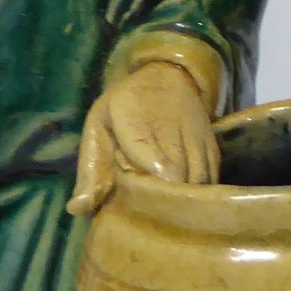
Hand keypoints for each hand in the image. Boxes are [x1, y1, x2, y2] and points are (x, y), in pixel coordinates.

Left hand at [68, 59, 219, 215]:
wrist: (167, 74)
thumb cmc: (125, 104)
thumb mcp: (98, 128)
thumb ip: (89, 170)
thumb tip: (77, 210)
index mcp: (137, 126)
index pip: (157, 170)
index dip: (149, 194)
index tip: (134, 208)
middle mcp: (173, 131)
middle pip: (180, 181)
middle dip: (165, 202)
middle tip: (147, 215)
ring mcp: (197, 138)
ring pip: (199, 182)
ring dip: (183, 200)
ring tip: (164, 210)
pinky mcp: (212, 145)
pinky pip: (211, 177)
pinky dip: (199, 192)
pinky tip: (184, 200)